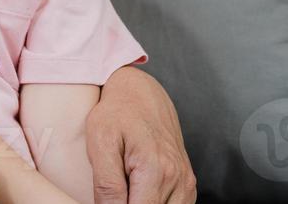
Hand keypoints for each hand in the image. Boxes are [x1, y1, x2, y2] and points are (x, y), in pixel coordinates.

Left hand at [86, 67, 195, 202]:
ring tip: (125, 185)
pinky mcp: (188, 185)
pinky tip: (138, 188)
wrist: (142, 95)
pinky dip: (154, 203)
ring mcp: (187, 183)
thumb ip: (106, 184)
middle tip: (114, 187)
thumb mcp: (101, 142)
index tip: (106, 198)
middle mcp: (179, 180)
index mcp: (157, 171)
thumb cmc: (117, 114)